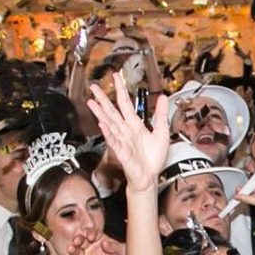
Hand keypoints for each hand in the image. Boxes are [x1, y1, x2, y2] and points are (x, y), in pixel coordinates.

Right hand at [68, 233, 125, 254]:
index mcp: (101, 241)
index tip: (91, 237)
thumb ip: (114, 247)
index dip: (90, 233)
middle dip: (77, 240)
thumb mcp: (123, 252)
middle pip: (81, 241)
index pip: (92, 233)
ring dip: (73, 250)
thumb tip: (105, 243)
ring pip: (76, 253)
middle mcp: (91, 248)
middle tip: (77, 241)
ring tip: (71, 249)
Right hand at [87, 75, 168, 193]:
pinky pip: (114, 141)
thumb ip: (161, 115)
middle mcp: (125, 131)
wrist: (150, 177)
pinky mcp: (122, 152)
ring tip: (91, 103)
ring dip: (100, 113)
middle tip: (93, 86)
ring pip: (109, 124)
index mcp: (134, 125)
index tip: (115, 76)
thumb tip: (162, 98)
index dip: (120, 90)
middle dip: (103, 99)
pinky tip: (102, 124)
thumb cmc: (153, 159)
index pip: (125, 103)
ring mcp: (122, 141)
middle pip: (112, 111)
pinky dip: (108, 133)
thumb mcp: (162, 132)